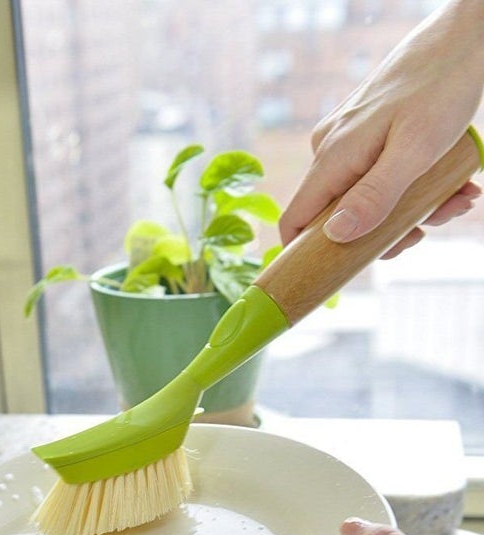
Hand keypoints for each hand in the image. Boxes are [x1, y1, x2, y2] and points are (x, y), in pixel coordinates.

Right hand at [279, 0, 483, 252]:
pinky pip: (379, 176)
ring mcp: (347, 144)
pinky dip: (413, 186)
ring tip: (455, 197)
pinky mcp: (366, 136)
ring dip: (410, 209)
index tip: (332, 276)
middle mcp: (330, 152)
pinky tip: (450, 181)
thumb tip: (336, 237)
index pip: (294, 221)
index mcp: (332, 159)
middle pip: (338, 216)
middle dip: (384, 231)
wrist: (463, 36)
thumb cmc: (440, 86)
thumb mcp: (415, 150)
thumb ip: (375, 196)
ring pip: (365, 198)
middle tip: (428, 228)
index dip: (304, 255)